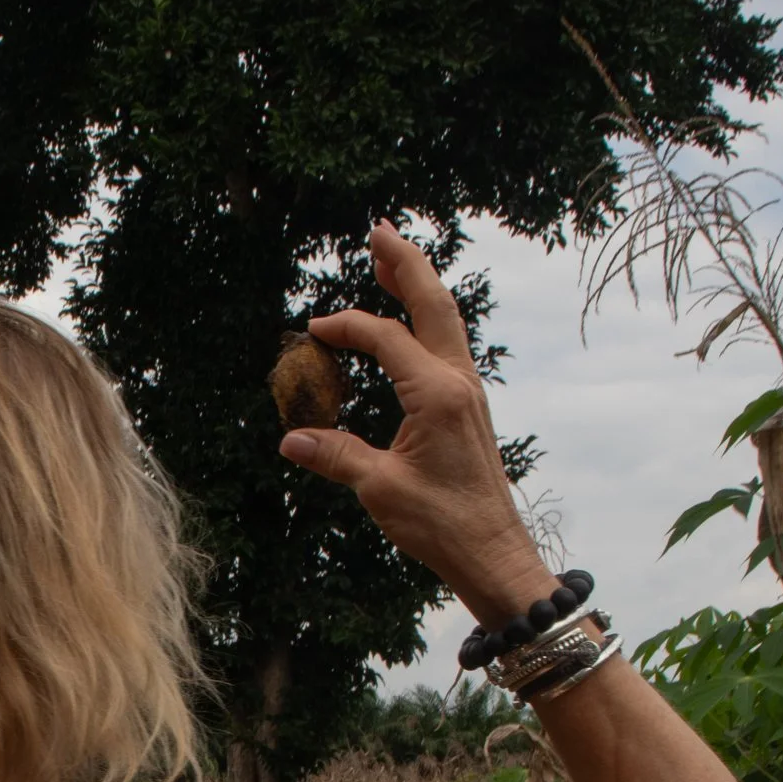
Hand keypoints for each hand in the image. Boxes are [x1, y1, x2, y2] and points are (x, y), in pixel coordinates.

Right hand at [277, 223, 552, 619]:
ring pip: (445, 321)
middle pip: (433, 304)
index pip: (385, 338)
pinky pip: (446, 347)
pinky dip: (425, 322)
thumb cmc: (443, 524)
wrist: (492, 551)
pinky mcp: (468, 408)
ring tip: (391, 261)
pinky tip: (410, 323)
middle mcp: (458, 383)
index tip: (312, 332)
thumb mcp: (381, 490)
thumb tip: (290, 438)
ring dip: (418, 286)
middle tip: (378, 230)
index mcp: (437, 394)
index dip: (345, 328)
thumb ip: (337, 456)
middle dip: (404, 264)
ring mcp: (468, 393)